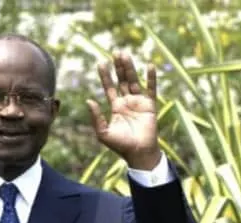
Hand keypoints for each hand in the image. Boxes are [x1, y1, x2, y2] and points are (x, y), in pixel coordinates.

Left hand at [86, 51, 160, 169]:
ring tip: (125, 55)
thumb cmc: (120, 145)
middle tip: (115, 52)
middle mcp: (127, 102)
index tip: (101, 62)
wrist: (138, 153)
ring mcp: (139, 102)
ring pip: (134, 81)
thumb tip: (88, 100)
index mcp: (115, 107)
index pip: (109, 87)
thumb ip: (96, 117)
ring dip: (130, 68)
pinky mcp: (150, 105)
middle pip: (122, 80)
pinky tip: (149, 65)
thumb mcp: (103, 132)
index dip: (105, 75)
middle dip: (118, 67)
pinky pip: (151, 89)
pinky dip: (151, 78)